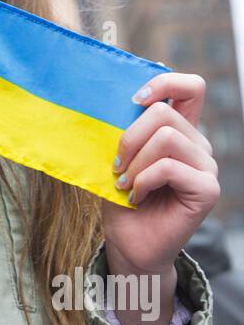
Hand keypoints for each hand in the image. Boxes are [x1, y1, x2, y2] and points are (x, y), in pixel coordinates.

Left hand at [102, 73, 220, 289]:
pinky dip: (144, 181)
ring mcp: (206, 166)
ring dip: (135, 163)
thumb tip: (118, 96)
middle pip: (164, 112)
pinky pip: (169, 167)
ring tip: (125, 184)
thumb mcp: (119, 156)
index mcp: (180, 130)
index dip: (164, 82)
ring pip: (166, 138)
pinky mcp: (207, 189)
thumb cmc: (121, 199)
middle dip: (130, 138)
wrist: (129, 243)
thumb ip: (126, 128)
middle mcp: (198, 144)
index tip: (134, 99)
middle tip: (117, 166)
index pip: (190, 87)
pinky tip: (136, 197)